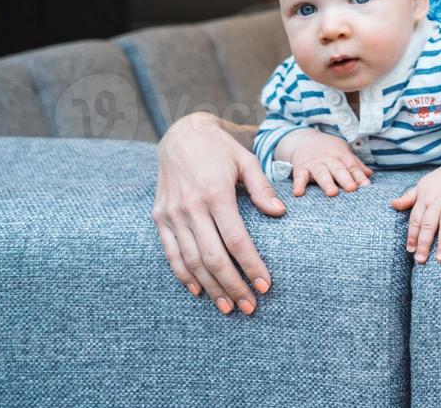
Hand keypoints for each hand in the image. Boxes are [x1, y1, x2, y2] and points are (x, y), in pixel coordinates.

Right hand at [152, 112, 285, 316]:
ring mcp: (172, 214)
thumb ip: (262, 188)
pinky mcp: (160, 217)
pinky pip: (171, 253)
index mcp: (216, 194)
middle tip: (250, 306)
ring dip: (210, 288)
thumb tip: (280, 213)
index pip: (236, 240)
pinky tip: (199, 290)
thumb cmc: (220, 148)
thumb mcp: (246, 160)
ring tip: (228, 306)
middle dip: (233, 286)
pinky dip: (184, 275)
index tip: (266, 285)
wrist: (180, 134)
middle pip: (214, 258)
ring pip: (192, 261)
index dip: (251, 266)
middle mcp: (191, 207)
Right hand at [277, 129, 373, 197]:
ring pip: (321, 173)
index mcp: (341, 155)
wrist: (302, 139)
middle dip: (346, 179)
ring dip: (327, 183)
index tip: (367, 186)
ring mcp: (314, 164)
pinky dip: (298, 184)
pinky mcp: (300, 168)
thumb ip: (355, 164)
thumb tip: (369, 175)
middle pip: (338, 169)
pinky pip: (299, 177)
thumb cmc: (328, 149)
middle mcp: (329, 159)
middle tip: (352, 189)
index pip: (352, 166)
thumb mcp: (342, 152)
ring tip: (332, 193)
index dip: (360, 176)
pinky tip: (298, 193)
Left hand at [389, 165, 440, 263]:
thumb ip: (409, 197)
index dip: (412, 235)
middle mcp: (437, 202)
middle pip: (429, 225)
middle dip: (424, 243)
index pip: (416, 220)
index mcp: (425, 199)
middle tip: (421, 260)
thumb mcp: (423, 186)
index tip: (411, 250)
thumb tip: (393, 204)